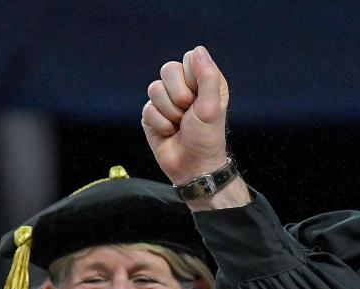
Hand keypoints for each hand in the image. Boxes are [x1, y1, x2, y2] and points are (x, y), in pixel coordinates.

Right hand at [143, 46, 229, 184]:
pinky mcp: (151, 114)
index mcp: (204, 81)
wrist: (193, 167)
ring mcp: (166, 100)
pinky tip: (170, 133)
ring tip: (180, 125)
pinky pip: (148, 108)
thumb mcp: (212, 107)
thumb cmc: (207, 139)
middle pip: (168, 69)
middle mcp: (185, 87)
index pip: (189, 59)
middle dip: (179, 96)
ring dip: (170, 112)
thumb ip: (207, 77)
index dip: (192, 79)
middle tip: (188, 114)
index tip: (200, 99)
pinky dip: (160, 124)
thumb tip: (198, 50)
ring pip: (155, 88)